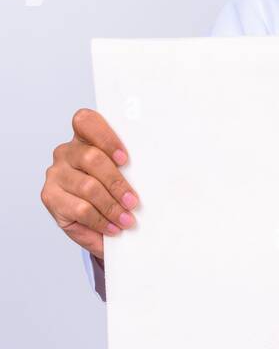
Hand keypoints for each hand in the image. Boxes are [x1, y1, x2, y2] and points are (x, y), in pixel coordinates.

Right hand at [41, 108, 138, 260]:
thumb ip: (130, 169)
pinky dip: (100, 220)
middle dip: (117, 182)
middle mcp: (66, 152)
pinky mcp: (50, 197)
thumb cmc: (112, 192)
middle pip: (92, 158)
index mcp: (84, 138)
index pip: (86, 121)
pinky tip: (112, 227)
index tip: (125, 159)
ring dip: (111, 206)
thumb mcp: (123, 176)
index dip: (106, 138)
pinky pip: (79, 209)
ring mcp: (56, 173)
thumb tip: (157, 171)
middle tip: (133, 201)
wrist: (98, 225)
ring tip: (126, 219)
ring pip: (88, 187)